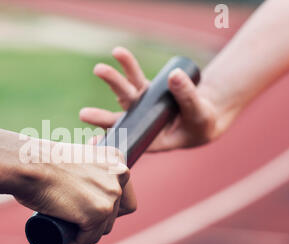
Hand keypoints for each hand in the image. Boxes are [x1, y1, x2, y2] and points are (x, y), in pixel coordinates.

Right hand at [14, 141, 135, 243]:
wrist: (29, 164)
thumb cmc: (42, 160)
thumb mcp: (74, 157)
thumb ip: (86, 166)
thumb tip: (86, 181)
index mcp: (116, 158)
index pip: (123, 194)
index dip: (108, 207)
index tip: (89, 211)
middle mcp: (120, 174)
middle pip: (114, 213)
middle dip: (95, 223)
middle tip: (73, 224)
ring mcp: (110, 195)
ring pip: (102, 229)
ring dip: (85, 235)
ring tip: (65, 233)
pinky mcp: (98, 213)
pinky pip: (88, 239)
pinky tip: (62, 242)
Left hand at [80, 47, 224, 151]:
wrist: (204, 114)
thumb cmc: (201, 123)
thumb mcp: (199, 112)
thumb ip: (187, 96)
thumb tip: (174, 75)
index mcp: (152, 139)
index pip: (128, 141)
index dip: (112, 142)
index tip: (94, 144)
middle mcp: (142, 122)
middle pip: (121, 118)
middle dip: (102, 117)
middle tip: (83, 115)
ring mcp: (142, 105)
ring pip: (126, 92)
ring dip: (113, 80)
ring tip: (98, 69)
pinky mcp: (145, 91)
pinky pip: (135, 77)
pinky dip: (128, 65)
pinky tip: (117, 53)